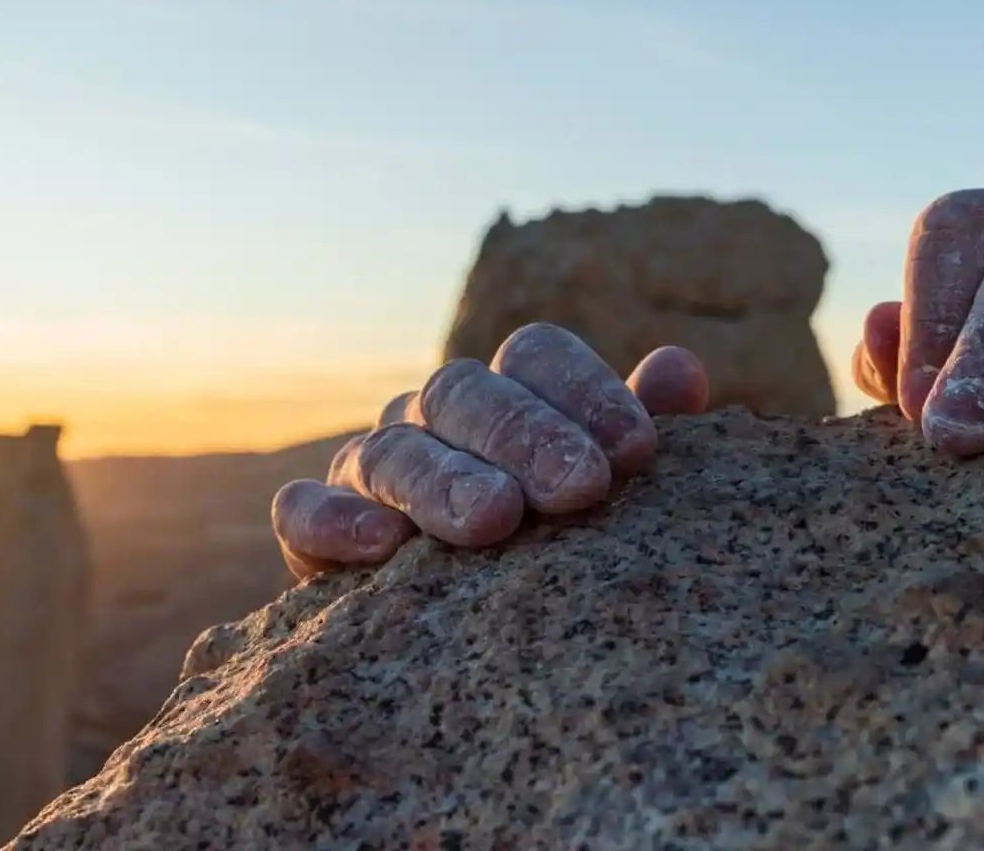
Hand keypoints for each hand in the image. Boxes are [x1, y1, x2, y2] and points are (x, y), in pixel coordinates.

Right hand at [272, 324, 709, 578]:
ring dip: (444, 481)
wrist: (465, 629)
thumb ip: (642, 432)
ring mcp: (372, 466)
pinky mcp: (316, 529)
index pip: (536, 355)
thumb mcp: (607, 489)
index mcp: (511, 393)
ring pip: (393, 451)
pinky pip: (304, 510)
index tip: (636, 452)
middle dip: (525, 437)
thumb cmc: (558, 541)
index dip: (586, 390)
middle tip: (580, 487)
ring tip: (494, 520)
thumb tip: (680, 372)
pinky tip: (381, 547)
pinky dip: (333, 521)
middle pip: (466, 393)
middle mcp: (436, 416)